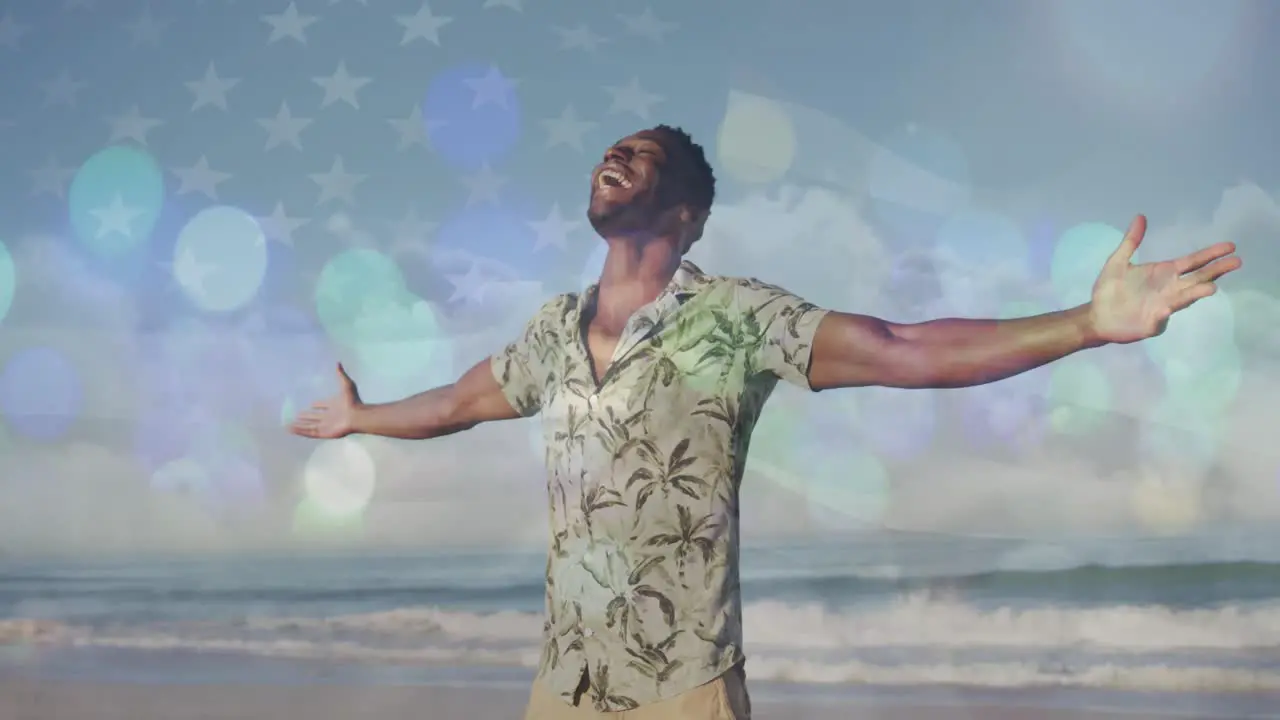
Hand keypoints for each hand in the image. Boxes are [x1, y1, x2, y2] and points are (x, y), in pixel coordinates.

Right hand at [289, 363, 360, 438]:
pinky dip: (300, 431)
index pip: (324, 405)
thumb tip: (338, 362)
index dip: (318, 405)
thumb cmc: (353, 401)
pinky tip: (291, 429)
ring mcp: (326, 425)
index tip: (311, 404)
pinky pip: (309, 433)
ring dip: (300, 425)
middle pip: (315, 417)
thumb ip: (340, 374)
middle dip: (307, 416)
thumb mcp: (346, 384)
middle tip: (297, 414)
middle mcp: (330, 416)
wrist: (357, 416)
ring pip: (310, 426)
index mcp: (335, 406)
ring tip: (288, 424)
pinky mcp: (324, 433)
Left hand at [1088, 215, 1241, 344]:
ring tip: (1211, 287)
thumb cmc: (1110, 289)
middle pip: (1197, 278)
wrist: (1096, 315)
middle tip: (1236, 262)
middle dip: (1216, 271)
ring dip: (1196, 293)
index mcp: (1164, 273)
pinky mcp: (1153, 323)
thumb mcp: (1118, 261)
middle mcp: (1169, 289)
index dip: (1210, 254)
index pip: (1192, 262)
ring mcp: (1164, 306)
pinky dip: (1164, 313)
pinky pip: (1161, 317)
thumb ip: (1131, 241)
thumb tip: (1140, 216)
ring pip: (1184, 298)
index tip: (1230, 246)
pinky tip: (1165, 308)